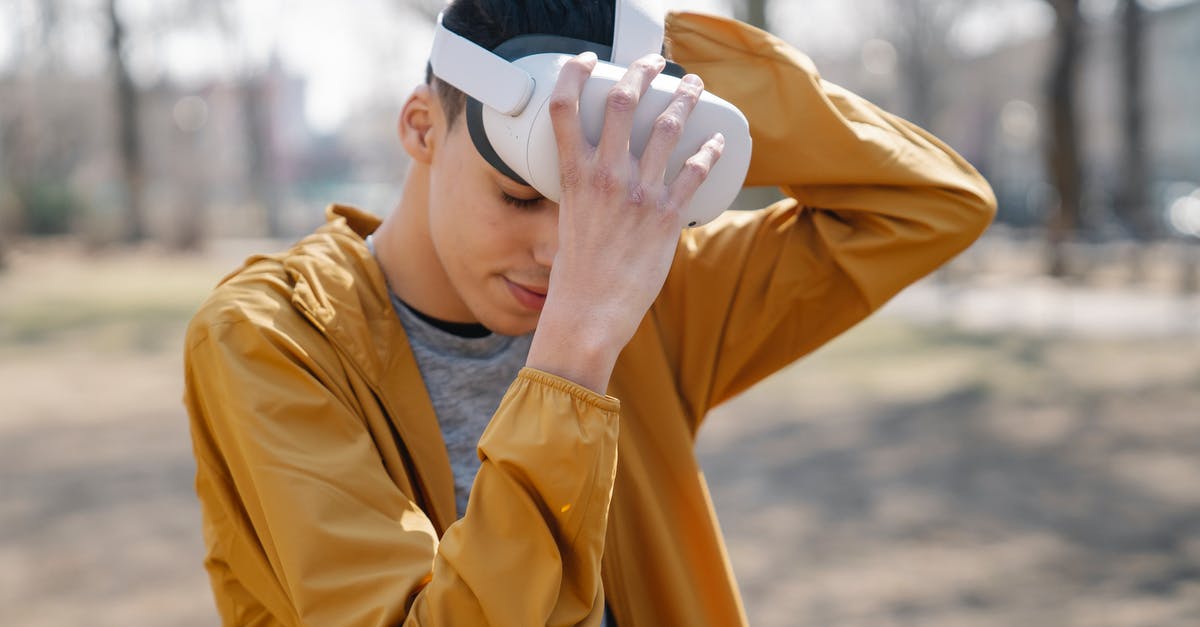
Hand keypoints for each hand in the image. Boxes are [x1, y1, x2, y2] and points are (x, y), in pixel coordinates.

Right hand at [526, 51, 724, 392]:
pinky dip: (711, 152)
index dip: (573, 74)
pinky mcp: (668, 216)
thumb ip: (586, 194)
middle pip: (623, 102)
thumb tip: (602, 181)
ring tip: (694, 87)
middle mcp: (606, 177)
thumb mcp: (568, 221)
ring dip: (685, 99)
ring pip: (667, 127)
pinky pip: (696, 172)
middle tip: (654, 63)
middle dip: (641, 72)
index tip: (585, 61)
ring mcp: (639, 194)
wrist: (589, 313)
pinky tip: (718, 141)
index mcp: (574, 176)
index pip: (562, 108)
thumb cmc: (576, 275)